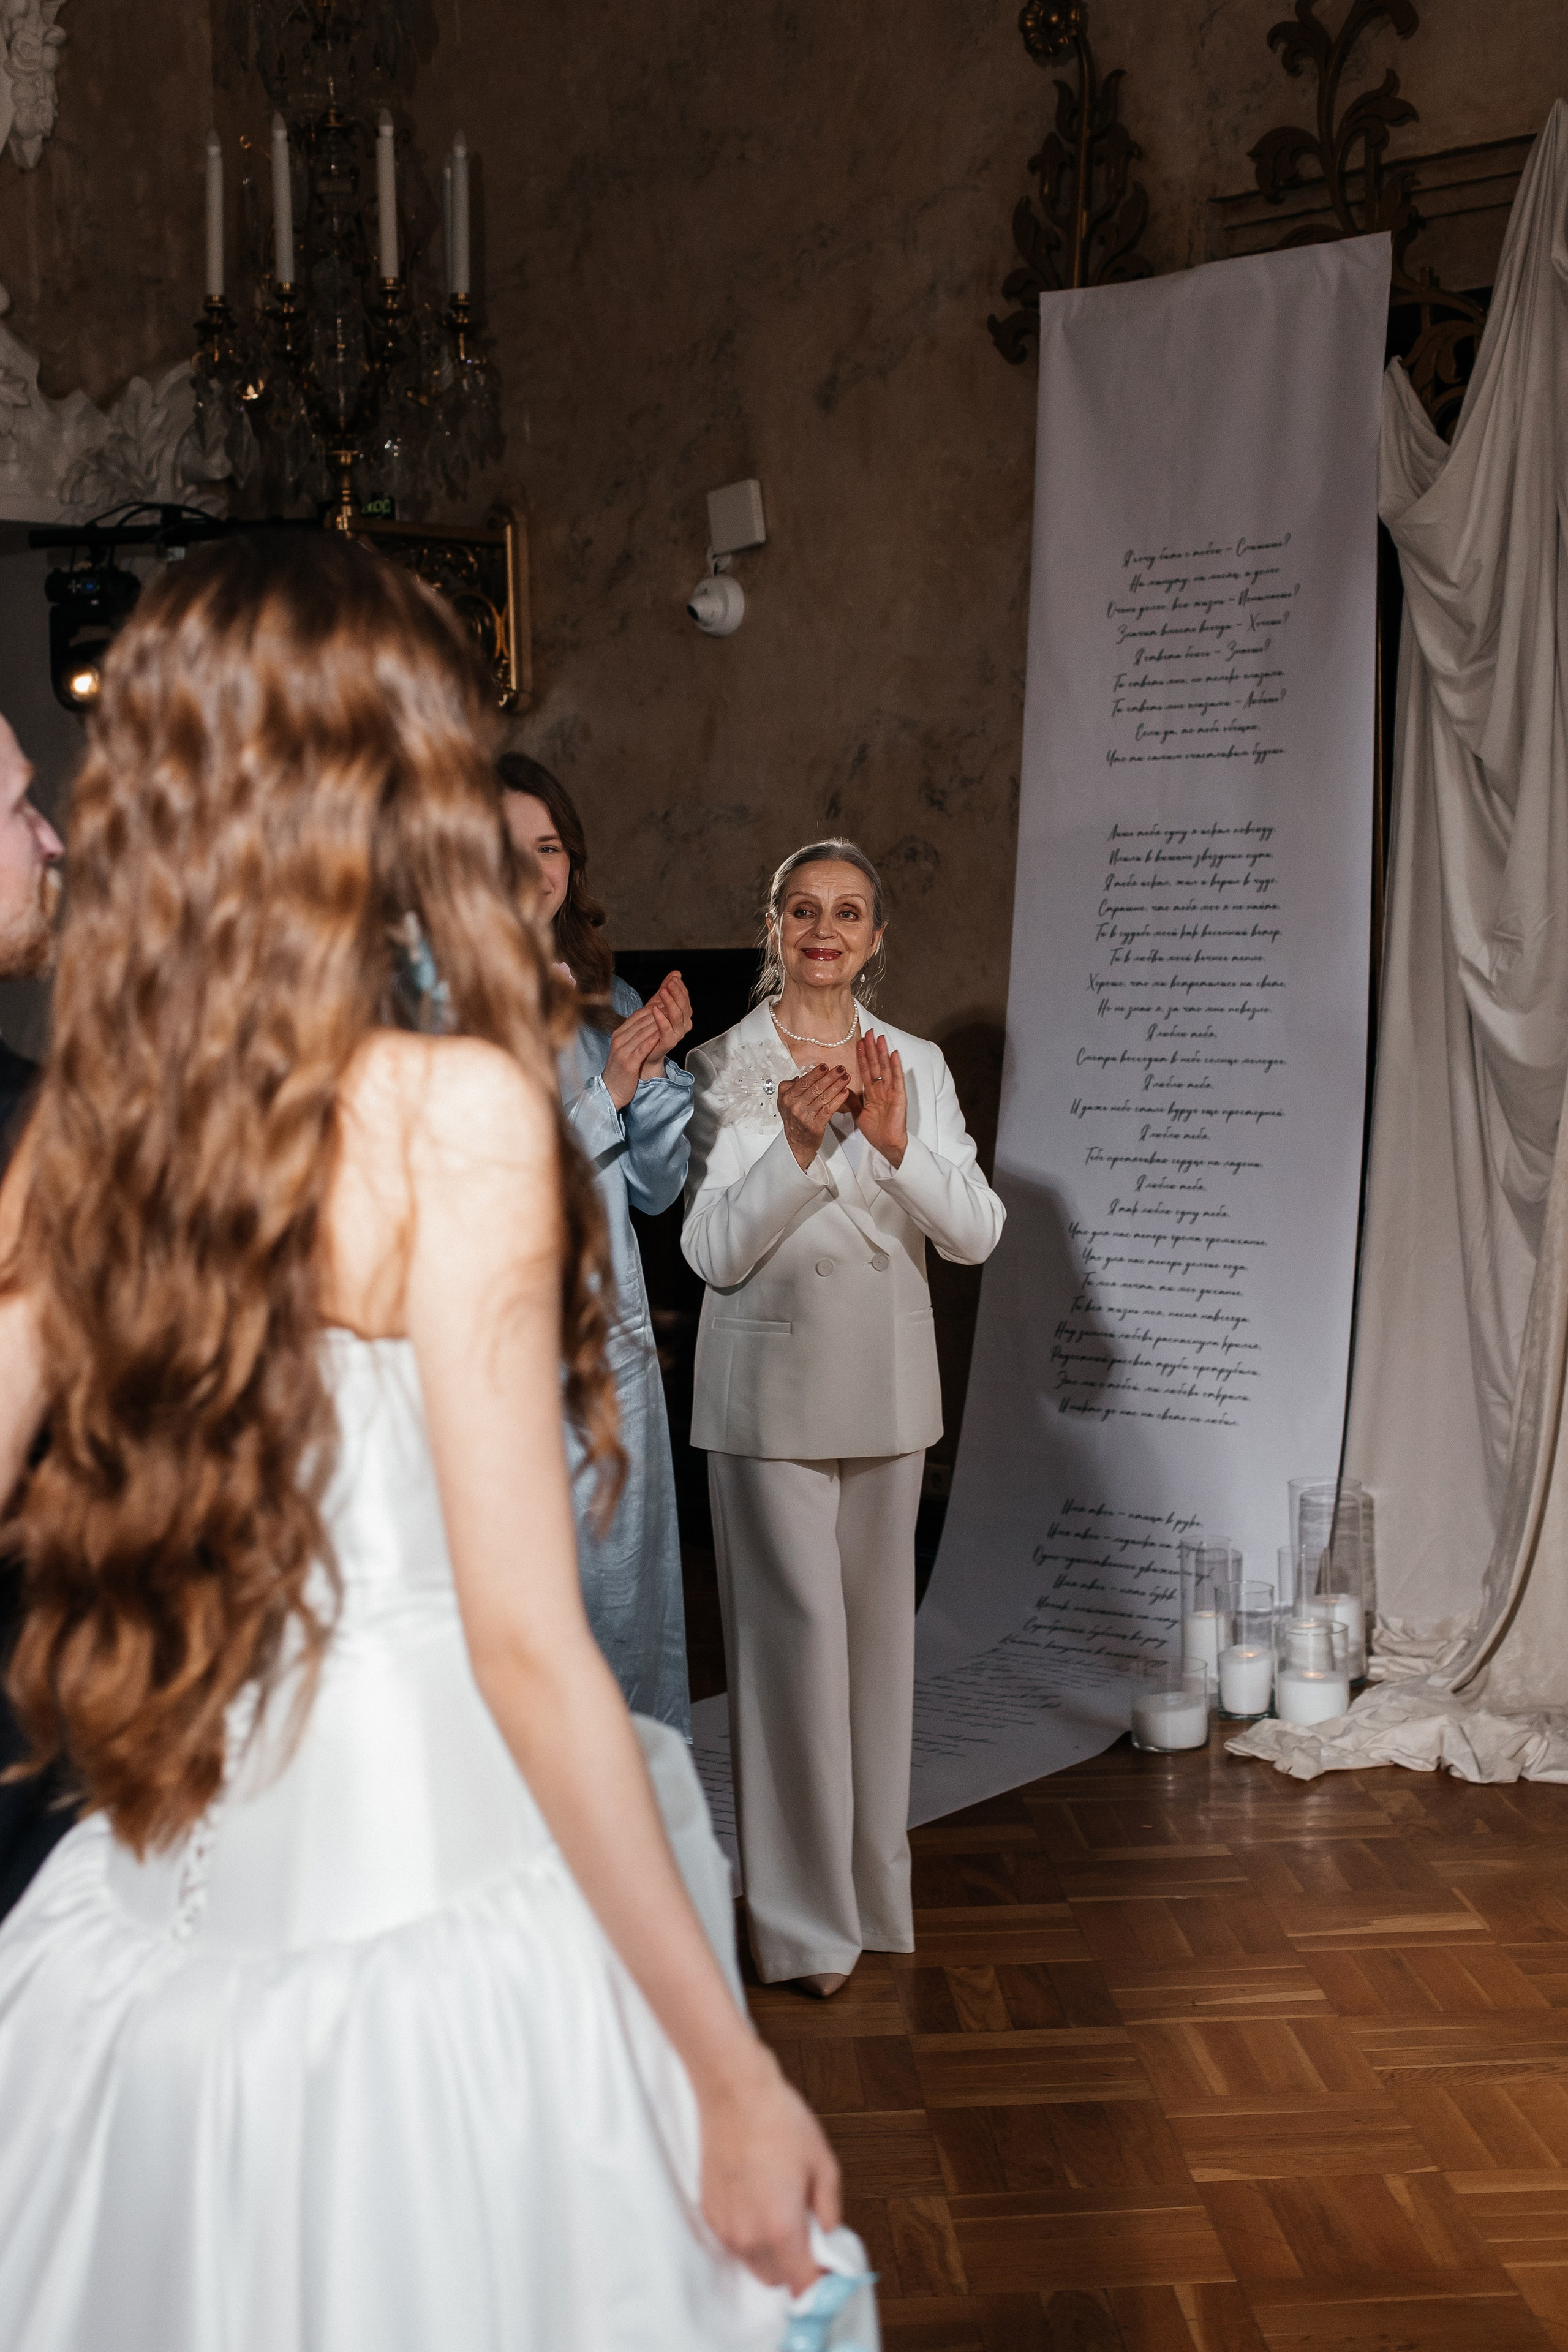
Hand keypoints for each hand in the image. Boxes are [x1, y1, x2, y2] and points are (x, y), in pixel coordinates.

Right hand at [601, 976, 692, 1105]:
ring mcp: (623, 1050)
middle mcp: (620, 1039)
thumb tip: (651, 1021)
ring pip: (643, 1032)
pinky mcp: (628, 1063)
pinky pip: (642, 1048)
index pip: (638, 1015)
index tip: (668, 998)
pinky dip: (652, 1040)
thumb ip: (636, 1034)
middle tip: (674, 1000)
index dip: (654, 1005)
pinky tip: (661, 1034)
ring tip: (672, 1013)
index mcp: (620, 1034)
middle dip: (659, 1009)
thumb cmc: (621, 1069)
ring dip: (658, 1021)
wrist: (610, 1090)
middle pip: (642, 1020)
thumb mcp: (627, 1048)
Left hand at [639, 970, 691, 1079]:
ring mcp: (678, 1033)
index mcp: (683, 1014)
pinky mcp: (669, 1042)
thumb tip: (676, 973)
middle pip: (684, 1005)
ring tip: (663, 992)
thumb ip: (667, 989)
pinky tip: (655, 1009)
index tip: (673, 978)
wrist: (645, 1051)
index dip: (680, 987)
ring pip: (678, 1016)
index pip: (685, 998)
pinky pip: (667, 1029)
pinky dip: (661, 1018)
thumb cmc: (652, 1027)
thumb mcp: (658, 1003)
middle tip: (669, 983)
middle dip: (677, 993)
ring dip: (670, 1003)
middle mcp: (683, 1024)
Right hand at [699, 2056, 840, 2291]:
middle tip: (809, 2233)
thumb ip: (831, 2207)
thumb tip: (831, 2231)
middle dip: (796, 2265)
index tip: (828, 2271)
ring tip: (782, 2209)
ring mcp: (725, 2226)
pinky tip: (759, 2198)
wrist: (734, 2092)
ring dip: (771, 2252)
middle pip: (777, 2279)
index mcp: (781, 2228)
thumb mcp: (823, 2162)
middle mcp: (749, 2236)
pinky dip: (750, 2233)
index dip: (820, 2283)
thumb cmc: (777, 2121)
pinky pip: (734, 2241)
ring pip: (753, 2263)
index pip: (803, 2284)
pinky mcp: (709, 2212)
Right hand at [777, 1062, 851, 1170]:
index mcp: (788, 1098)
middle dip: (830, 1077)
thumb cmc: (793, 1121)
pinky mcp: (815, 1125)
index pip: (803, 1082)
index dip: (815, 1073)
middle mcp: (796, 1106)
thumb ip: (789, 1087)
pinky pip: (828, 1110)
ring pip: (823, 1098)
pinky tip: (845, 1093)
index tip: (825, 1066)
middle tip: (840, 1069)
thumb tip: (800, 1075)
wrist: (796, 1143)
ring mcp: (805, 1116)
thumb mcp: (784, 1102)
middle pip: (815, 1088)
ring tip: (846, 1078)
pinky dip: (838, 1100)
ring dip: (837, 1086)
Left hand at [853, 1031, 906, 1165]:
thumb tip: (842, 1089)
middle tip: (868, 1032)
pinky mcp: (899, 1096)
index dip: (862, 1056)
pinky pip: (897, 1079)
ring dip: (883, 1052)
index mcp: (873, 1092)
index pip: (866, 1070)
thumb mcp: (859, 1114)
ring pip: (885, 1068)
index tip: (858, 1042)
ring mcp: (891, 1091)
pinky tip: (893, 1054)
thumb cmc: (876, 1131)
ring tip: (880, 1038)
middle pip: (876, 1065)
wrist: (887, 1144)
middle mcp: (882, 1089)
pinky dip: (895, 1066)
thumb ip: (852, 1101)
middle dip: (872, 1048)